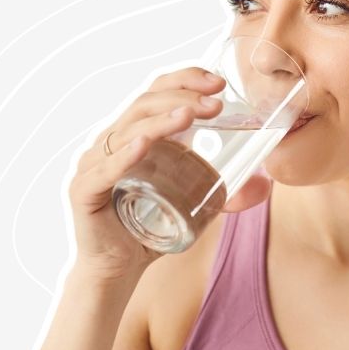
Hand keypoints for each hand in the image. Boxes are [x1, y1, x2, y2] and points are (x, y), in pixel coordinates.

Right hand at [67, 66, 271, 275]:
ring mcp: (94, 164)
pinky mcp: (84, 191)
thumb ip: (226, 194)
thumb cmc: (151, 229)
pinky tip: (144, 145)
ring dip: (161, 120)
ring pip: (127, 130)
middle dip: (182, 96)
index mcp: (135, 134)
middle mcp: (111, 141)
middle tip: (215, 101)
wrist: (119, 270)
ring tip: (189, 114)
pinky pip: (104, 169)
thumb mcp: (194, 205)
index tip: (219, 82)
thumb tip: (264, 184)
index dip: (185, 79)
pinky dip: (124, 155)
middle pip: (143, 104)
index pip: (156, 92)